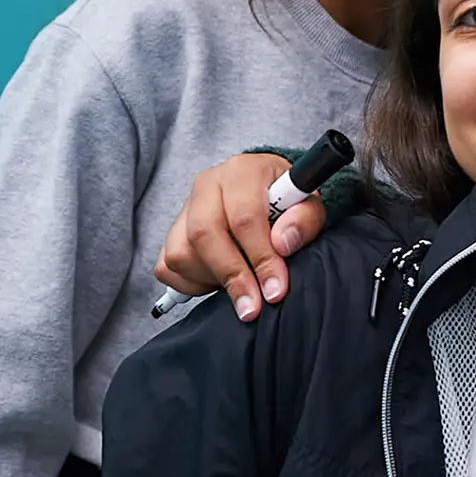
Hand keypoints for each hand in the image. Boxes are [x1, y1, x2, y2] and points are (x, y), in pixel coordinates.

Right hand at [153, 152, 329, 320]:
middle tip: (252, 305)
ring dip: (211, 279)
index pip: (245, 216)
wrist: (265, 195)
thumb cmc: (287, 202)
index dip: (260, 257)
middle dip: (232, 276)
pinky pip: (167, 267)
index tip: (274, 288)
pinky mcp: (172, 231)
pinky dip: (190, 283)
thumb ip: (304, 220)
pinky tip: (217, 280)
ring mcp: (184, 207)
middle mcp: (208, 184)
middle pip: (204, 233)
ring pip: (181, 252)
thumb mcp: (308, 205)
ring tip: (240, 283)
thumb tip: (283, 242)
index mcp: (243, 171)